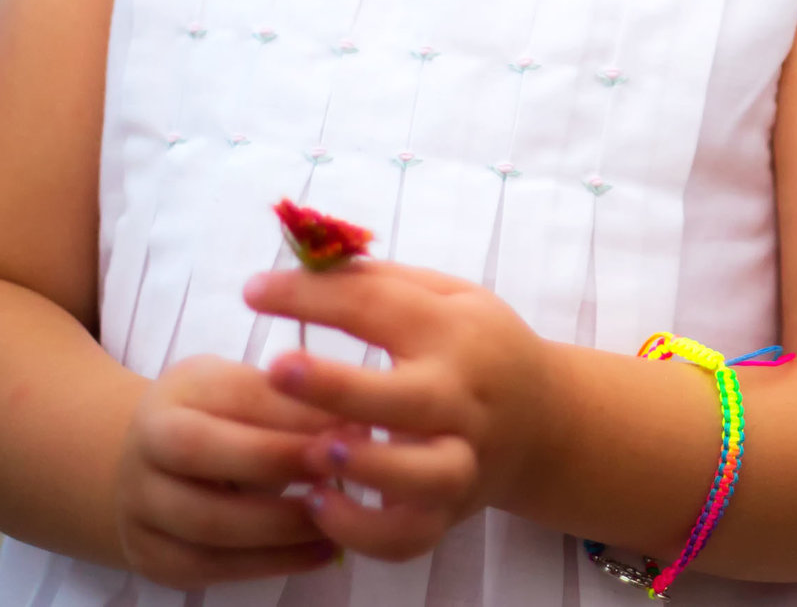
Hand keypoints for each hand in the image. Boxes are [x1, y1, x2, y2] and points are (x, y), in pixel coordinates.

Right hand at [112, 354, 341, 585]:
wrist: (150, 466)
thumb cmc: (218, 420)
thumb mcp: (245, 393)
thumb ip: (292, 404)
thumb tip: (357, 428)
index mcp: (176, 393)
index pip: (235, 395)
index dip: (294, 413)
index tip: (351, 425)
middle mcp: (144, 447)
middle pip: (199, 451)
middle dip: (277, 461)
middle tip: (338, 470)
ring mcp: (138, 507)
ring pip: (207, 522)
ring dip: (282, 524)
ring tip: (337, 518)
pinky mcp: (151, 557)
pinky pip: (210, 569)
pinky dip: (271, 564)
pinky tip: (320, 551)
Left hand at [243, 260, 557, 562]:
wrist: (544, 420)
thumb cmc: (476, 346)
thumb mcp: (448, 296)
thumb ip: (379, 282)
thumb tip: (302, 262)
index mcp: (452, 331)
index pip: (377, 306)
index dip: (311, 296)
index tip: (252, 290)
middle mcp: (460, 396)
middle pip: (405, 396)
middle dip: (339, 384)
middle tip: (277, 368)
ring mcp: (461, 458)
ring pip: (421, 476)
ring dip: (366, 466)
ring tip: (312, 453)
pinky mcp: (450, 510)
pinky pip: (409, 535)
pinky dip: (363, 531)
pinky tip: (317, 504)